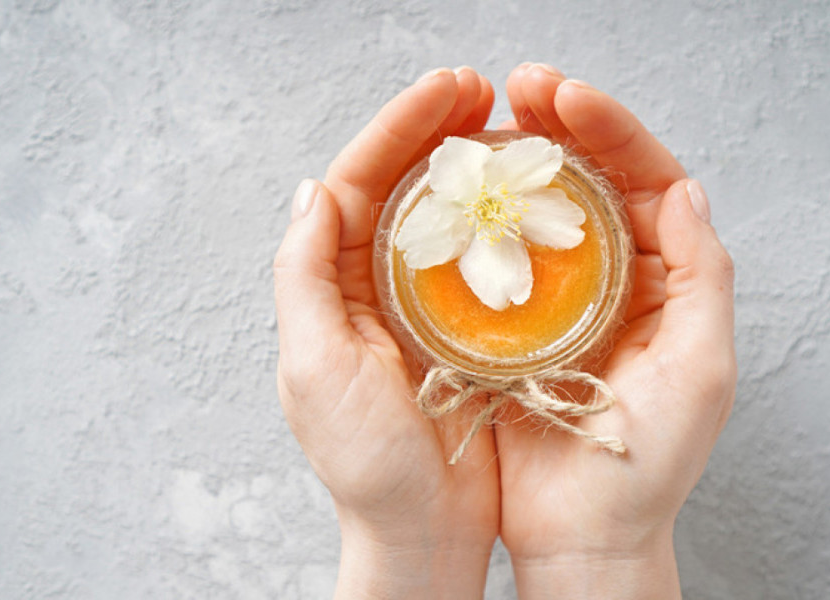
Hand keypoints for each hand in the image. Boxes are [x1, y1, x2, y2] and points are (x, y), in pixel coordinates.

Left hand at [273, 68, 499, 599]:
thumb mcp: (316, 368)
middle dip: (436, 134)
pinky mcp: (461, 330)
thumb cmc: (367, 463)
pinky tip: (526, 197)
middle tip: (484, 93)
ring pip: (441, 216)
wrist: (423, 531)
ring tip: (509, 129)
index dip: (398, 131)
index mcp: (330, 288)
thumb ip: (303, 277)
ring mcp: (418, 306)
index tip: (448, 92)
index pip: (357, 185)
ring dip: (471, 168)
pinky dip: (498, 222)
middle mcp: (369, 287)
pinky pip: (477, 261)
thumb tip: (313, 191)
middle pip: (399, 189)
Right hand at [495, 63, 736, 598]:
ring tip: (481, 126)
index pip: (645, 182)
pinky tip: (456, 195)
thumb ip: (705, 278)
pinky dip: (480, 223)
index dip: (611, 131)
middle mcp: (612, 279)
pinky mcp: (511, 324)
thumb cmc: (649, 462)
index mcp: (664, 280)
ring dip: (515, 165)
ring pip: (539, 213)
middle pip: (588, 184)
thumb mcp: (701, 368)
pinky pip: (497, 260)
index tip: (566, 98)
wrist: (582, 532)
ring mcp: (557, 299)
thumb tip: (685, 189)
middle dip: (557, 129)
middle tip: (517, 90)